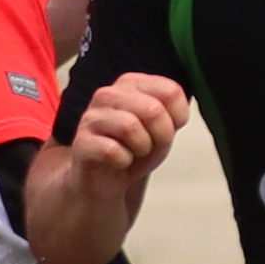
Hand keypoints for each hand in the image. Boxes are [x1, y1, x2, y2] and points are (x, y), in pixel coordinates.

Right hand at [64, 69, 195, 182]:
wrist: (105, 180)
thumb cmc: (135, 150)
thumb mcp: (163, 128)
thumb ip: (174, 110)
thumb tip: (183, 97)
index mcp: (131, 84)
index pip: (171, 91)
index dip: (177, 119)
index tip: (166, 129)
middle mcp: (108, 94)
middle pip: (153, 110)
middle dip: (160, 136)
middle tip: (149, 146)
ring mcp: (91, 117)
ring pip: (131, 127)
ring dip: (141, 149)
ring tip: (133, 152)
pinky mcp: (81, 141)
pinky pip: (112, 150)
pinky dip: (123, 162)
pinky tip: (117, 161)